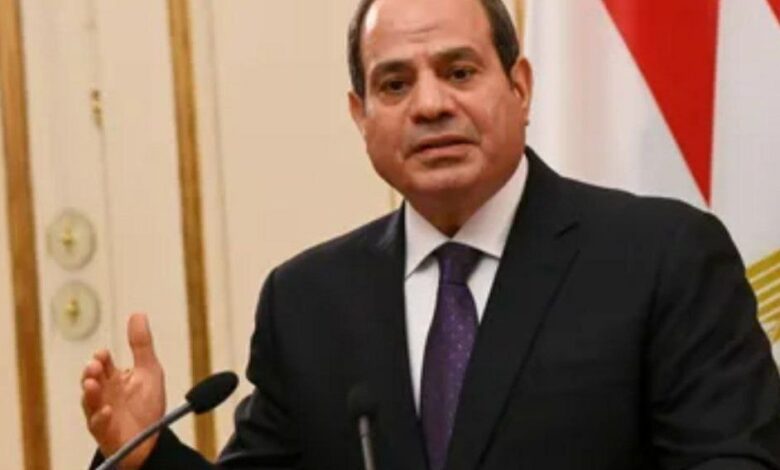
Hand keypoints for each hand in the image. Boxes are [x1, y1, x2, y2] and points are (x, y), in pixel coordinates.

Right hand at [81, 313, 165, 468]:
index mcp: (114, 378)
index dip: (101, 358)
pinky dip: (101, 417)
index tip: (103, 354)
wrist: (150, 438)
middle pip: (92, 380)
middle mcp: (104, 394)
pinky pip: (99, 425)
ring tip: (91, 384)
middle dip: (91, 373)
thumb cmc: (145, 404)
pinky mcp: (105, 432)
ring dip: (89, 393)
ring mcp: (102, 413)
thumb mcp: (149, 370)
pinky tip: (106, 410)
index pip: (103, 364)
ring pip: (89, 402)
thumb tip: (137, 313)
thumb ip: (141, 344)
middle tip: (94, 366)